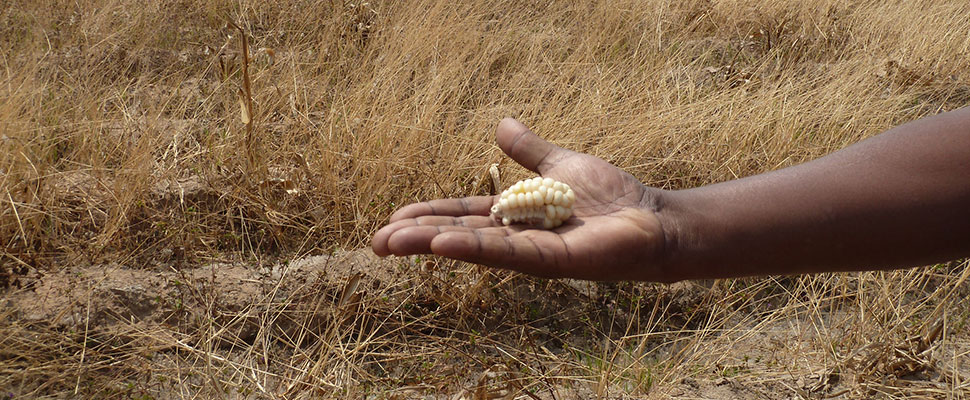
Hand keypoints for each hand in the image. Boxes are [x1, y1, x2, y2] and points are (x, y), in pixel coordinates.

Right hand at [372, 118, 671, 280]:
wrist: (652, 218)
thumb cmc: (611, 197)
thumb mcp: (559, 165)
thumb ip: (530, 151)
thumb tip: (500, 125)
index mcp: (515, 216)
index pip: (463, 215)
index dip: (429, 215)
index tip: (393, 218)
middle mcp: (517, 238)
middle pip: (459, 235)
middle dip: (417, 237)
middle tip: (376, 243)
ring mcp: (532, 253)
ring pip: (474, 247)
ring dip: (432, 244)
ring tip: (393, 243)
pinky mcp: (552, 261)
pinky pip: (507, 253)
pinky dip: (473, 248)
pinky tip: (442, 244)